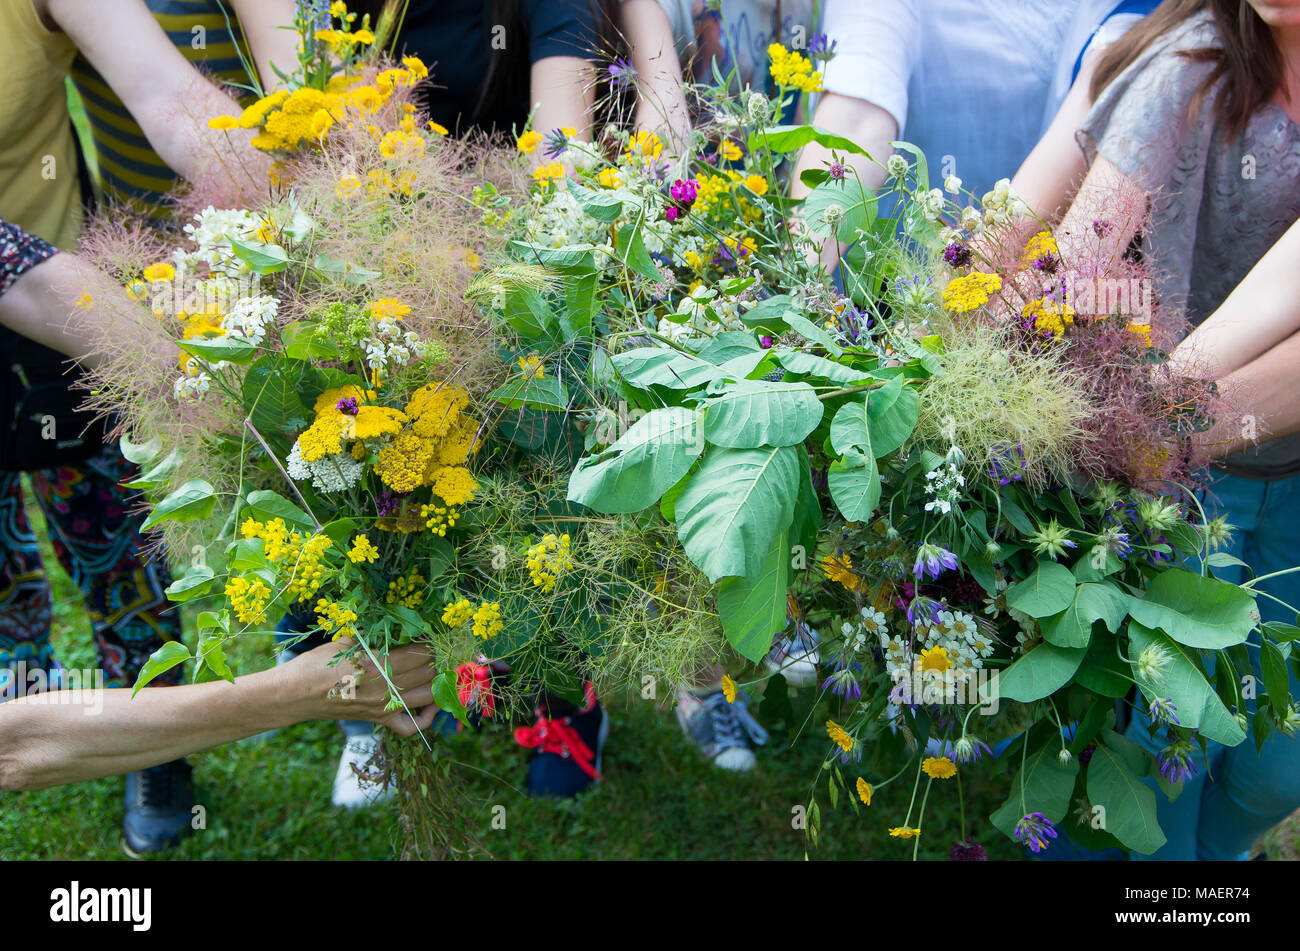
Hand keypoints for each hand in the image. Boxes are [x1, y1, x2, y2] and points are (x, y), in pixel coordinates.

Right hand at [290, 640, 440, 735]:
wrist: (294, 694)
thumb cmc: (315, 664)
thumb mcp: (345, 641)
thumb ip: (373, 635)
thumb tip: (396, 624)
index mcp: (378, 665)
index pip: (420, 652)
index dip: (432, 641)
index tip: (436, 632)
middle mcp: (386, 688)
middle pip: (428, 672)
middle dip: (439, 658)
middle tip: (443, 647)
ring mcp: (384, 707)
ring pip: (428, 695)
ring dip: (439, 681)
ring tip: (441, 667)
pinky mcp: (379, 720)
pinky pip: (412, 726)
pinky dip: (428, 717)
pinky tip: (433, 702)